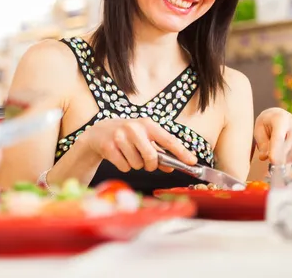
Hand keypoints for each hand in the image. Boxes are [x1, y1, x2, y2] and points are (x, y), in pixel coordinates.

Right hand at [81, 118, 197, 171]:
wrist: (98, 132)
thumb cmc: (126, 135)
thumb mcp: (143, 138)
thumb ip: (158, 152)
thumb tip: (171, 166)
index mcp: (147, 124)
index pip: (168, 140)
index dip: (182, 152)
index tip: (192, 161)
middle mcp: (134, 128)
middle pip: (151, 157)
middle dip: (151, 165)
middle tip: (147, 163)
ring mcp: (120, 137)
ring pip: (137, 164)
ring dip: (135, 165)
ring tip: (128, 154)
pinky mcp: (109, 147)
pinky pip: (124, 167)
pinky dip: (124, 166)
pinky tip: (119, 156)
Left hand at [253, 108, 291, 163]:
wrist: (279, 116)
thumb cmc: (267, 124)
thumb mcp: (259, 130)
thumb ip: (262, 144)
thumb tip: (264, 157)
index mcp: (280, 118)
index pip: (279, 137)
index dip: (276, 150)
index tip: (272, 161)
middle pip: (289, 147)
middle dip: (279, 157)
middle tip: (273, 159)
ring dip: (287, 159)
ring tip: (280, 152)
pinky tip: (289, 151)